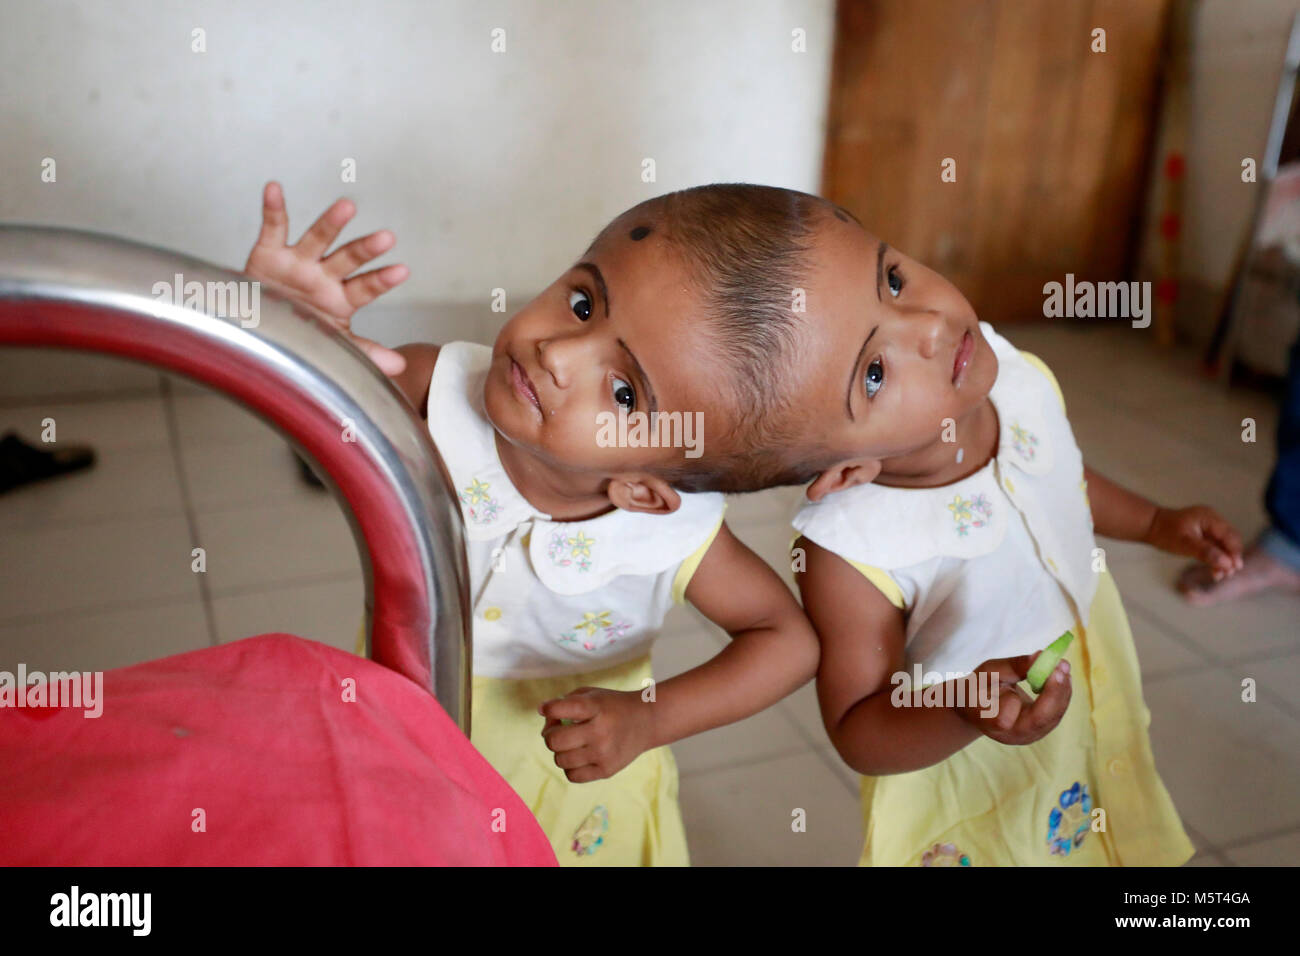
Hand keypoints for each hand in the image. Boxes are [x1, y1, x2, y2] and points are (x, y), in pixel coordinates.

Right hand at [244, 181, 408, 374]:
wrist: (260, 328)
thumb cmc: (302, 331)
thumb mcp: (334, 343)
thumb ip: (365, 352)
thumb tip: (400, 367)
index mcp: (341, 297)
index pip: (366, 287)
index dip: (382, 280)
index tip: (402, 271)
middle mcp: (323, 275)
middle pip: (347, 260)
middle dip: (365, 250)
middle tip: (387, 238)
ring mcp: (297, 262)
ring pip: (317, 239)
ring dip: (331, 223)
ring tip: (348, 206)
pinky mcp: (269, 253)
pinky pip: (273, 228)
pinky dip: (273, 208)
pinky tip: (275, 189)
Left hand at [539, 688, 655, 782]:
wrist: (647, 721)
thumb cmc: (611, 706)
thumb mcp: (591, 695)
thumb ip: (563, 704)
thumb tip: (544, 726)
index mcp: (596, 707)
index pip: (560, 709)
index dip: (548, 709)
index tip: (547, 709)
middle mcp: (600, 731)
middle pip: (554, 741)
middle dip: (550, 735)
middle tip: (560, 731)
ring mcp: (604, 753)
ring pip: (560, 760)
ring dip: (560, 752)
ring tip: (571, 744)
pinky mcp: (607, 770)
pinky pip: (572, 775)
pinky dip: (570, 767)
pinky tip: (579, 756)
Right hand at [955, 651, 1071, 745]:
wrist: (981, 707)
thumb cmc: (979, 688)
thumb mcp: (988, 672)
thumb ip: (1013, 666)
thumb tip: (1041, 657)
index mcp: (988, 724)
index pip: (1002, 720)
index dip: (1014, 700)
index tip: (1024, 679)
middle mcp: (1012, 735)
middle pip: (1038, 720)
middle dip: (1054, 692)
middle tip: (1061, 665)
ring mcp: (1030, 735)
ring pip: (1053, 716)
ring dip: (1062, 690)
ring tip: (1062, 665)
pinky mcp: (1042, 729)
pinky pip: (1056, 712)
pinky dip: (1061, 693)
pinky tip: (1061, 675)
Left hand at [1143, 505, 1243, 581]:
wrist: (1151, 526)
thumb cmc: (1165, 532)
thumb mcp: (1185, 544)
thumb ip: (1206, 552)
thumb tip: (1227, 563)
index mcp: (1209, 517)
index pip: (1229, 535)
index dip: (1234, 551)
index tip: (1236, 567)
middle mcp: (1212, 520)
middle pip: (1229, 540)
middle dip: (1230, 557)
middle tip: (1228, 574)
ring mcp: (1209, 527)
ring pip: (1224, 545)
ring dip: (1224, 560)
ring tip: (1220, 575)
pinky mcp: (1205, 534)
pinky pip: (1216, 546)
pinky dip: (1217, 558)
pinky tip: (1215, 571)